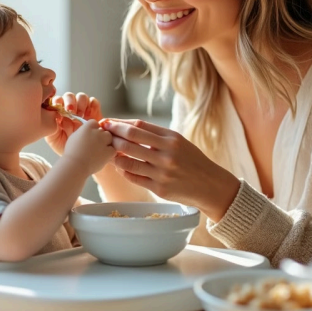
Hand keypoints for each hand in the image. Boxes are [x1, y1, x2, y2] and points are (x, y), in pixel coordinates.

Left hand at [45, 93, 103, 155]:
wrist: (82, 155)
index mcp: (58, 112)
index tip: (60, 111)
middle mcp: (70, 108)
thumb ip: (50, 126)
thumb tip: (53, 116)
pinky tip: (90, 115)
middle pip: (69, 96)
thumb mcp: (53, 138)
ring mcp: (82, 108)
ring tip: (81, 115)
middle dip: (70, 102)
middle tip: (71, 112)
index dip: (57, 102)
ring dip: (81, 103)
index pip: (56, 100)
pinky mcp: (94, 111)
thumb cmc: (66, 147)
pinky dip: (92, 106)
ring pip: (81, 96)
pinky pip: (93, 102)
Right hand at [65, 120, 115, 175]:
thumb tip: (87, 132)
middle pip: (103, 130)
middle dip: (101, 136)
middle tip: (95, 145)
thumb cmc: (71, 153)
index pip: (94, 123)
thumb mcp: (74, 137)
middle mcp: (97, 132)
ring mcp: (104, 141)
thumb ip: (82, 132)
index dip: (93, 129)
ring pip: (110, 138)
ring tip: (98, 151)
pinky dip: (109, 153)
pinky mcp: (109, 151)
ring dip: (106, 143)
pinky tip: (102, 157)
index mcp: (87, 127)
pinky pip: (113, 150)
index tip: (90, 135)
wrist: (75, 165)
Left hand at [102, 119, 239, 221]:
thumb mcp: (178, 142)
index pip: (138, 126)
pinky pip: (134, 177)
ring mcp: (162, 172)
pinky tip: (119, 166)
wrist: (210, 185)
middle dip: (112, 135)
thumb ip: (155, 134)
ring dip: (114, 155)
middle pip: (130, 140)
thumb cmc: (191, 160)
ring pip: (128, 160)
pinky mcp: (159, 188)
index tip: (107, 122)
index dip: (119, 123)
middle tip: (101, 134)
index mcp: (171, 138)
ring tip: (108, 151)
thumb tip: (127, 126)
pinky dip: (123, 170)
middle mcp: (167, 154)